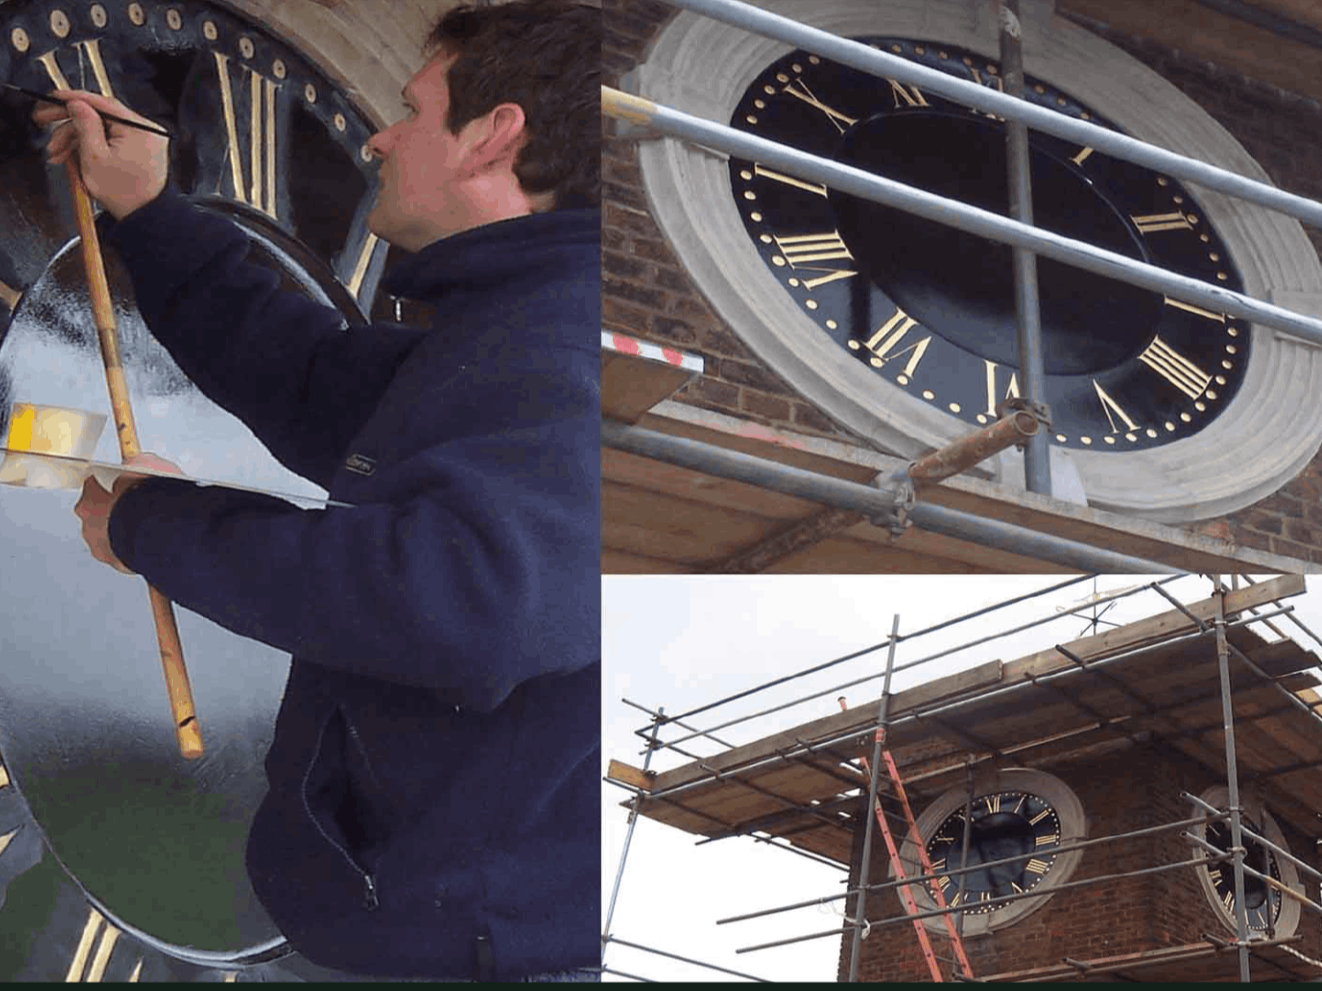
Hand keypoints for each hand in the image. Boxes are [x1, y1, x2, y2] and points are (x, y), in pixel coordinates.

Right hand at [35, 89, 168, 220]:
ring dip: (75, 139)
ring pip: (101, 130)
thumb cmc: (124, 195)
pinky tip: (72, 156)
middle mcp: (146, 130)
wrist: (144, 217)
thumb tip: (76, 103)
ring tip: (57, 153)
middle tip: (45, 124)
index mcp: (140, 129)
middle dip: (69, 126)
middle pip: (99, 117)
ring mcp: (144, 140)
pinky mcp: (139, 149)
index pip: (102, 103)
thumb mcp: (95, 157)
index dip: (74, 99)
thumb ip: (84, 125)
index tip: (54, 98)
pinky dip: (91, 146)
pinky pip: (110, 140)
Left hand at [74, 452, 181, 574]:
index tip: (124, 487)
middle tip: (137, 508)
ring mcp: (101, 546)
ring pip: (109, 536)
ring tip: (146, 528)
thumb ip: (137, 463)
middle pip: (97, 514)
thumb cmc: (152, 500)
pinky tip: (149, 543)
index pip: (94, 487)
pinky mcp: (117, 563)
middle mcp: (89, 523)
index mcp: (90, 498)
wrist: (162, 531)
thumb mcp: (148, 466)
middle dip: (114, 511)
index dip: (111, 486)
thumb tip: (135, 461)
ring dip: (123, 532)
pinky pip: (123, 554)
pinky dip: (134, 549)